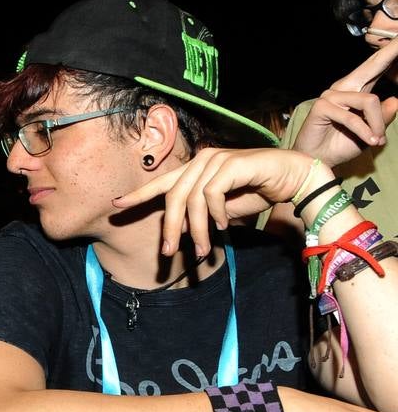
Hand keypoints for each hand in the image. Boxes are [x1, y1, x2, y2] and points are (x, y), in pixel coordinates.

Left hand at [113, 147, 316, 257]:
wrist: (294, 177)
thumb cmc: (259, 191)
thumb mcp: (223, 209)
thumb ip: (201, 215)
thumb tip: (179, 231)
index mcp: (195, 169)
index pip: (162, 183)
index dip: (139, 195)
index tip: (117, 205)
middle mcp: (201, 160)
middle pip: (172, 197)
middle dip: (169, 227)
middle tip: (166, 252)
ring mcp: (215, 159)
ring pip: (191, 199)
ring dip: (195, 229)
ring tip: (201, 249)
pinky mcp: (231, 163)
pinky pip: (211, 194)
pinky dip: (215, 214)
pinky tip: (224, 225)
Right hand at [292, 36, 397, 166]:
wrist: (318, 161)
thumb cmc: (342, 145)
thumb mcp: (372, 133)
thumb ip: (383, 117)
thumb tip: (396, 100)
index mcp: (356, 91)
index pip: (376, 69)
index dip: (390, 53)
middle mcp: (344, 88)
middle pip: (372, 66)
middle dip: (390, 52)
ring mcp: (332, 95)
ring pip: (370, 101)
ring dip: (377, 125)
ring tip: (377, 140)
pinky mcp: (323, 106)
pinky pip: (354, 117)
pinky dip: (365, 132)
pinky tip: (369, 141)